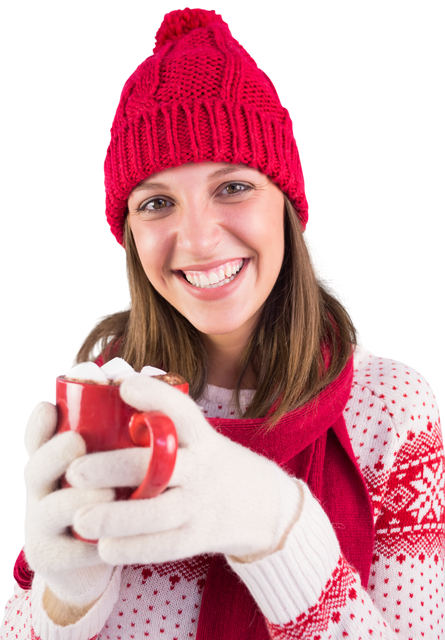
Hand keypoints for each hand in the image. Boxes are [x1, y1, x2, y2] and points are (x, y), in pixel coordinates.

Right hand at [21, 399, 115, 607]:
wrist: (100, 555)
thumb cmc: (110, 496)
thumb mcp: (107, 464)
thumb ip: (112, 435)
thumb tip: (136, 384)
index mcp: (50, 462)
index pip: (34, 439)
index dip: (37, 424)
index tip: (49, 405)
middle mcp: (38, 491)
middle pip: (33, 469)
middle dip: (54, 453)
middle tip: (77, 442)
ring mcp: (39, 526)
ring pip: (50, 509)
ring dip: (79, 498)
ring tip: (108, 492)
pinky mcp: (50, 559)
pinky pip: (68, 552)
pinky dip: (91, 545)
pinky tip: (114, 539)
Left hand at [66, 374, 303, 565]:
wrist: (260, 504)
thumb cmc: (207, 462)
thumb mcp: (198, 436)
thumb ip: (162, 421)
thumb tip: (111, 381)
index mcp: (200, 436)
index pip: (182, 410)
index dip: (155, 395)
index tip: (124, 386)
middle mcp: (203, 467)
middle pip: (161, 465)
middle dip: (116, 467)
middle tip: (75, 471)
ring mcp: (201, 504)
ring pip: (159, 512)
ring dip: (118, 517)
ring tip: (80, 519)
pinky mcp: (198, 537)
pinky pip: (163, 546)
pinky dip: (132, 548)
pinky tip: (103, 548)